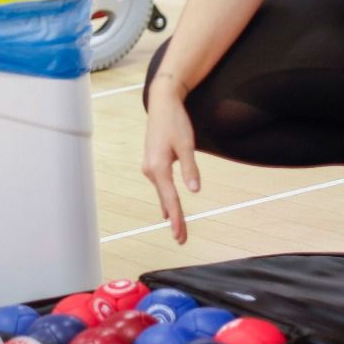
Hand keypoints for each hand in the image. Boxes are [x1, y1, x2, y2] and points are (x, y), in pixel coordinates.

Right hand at [140, 86, 200, 243]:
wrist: (162, 103)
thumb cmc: (175, 122)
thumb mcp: (186, 144)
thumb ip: (190, 168)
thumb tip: (193, 190)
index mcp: (159, 167)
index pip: (170, 199)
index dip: (177, 219)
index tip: (180, 236)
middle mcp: (151, 170)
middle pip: (165, 199)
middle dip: (174, 220)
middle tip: (181, 240)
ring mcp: (149, 166)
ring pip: (162, 193)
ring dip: (170, 210)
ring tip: (178, 229)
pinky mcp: (152, 162)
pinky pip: (160, 186)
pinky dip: (165, 199)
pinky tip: (167, 210)